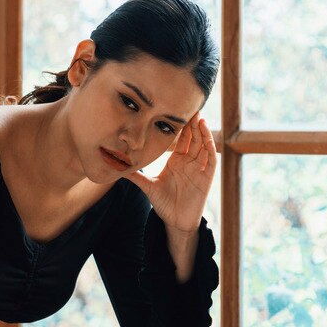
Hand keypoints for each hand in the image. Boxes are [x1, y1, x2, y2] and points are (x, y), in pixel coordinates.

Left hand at [124, 113, 216, 233]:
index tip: (175, 109)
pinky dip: (209, 147)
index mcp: (176, 161)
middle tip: (190, 105)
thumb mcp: (147, 186)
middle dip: (192, 122)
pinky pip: (210, 159)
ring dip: (202, 131)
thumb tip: (116, 167)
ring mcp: (199, 168)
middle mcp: (189, 162)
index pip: (180, 139)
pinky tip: (206, 136)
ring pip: (203, 145)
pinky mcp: (207, 177)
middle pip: (193, 137)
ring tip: (198, 116)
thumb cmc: (163, 203)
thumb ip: (135, 175)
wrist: (175, 221)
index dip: (180, 125)